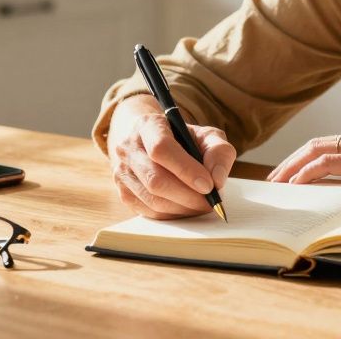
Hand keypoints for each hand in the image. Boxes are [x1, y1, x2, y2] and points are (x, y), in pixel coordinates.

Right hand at [108, 108, 236, 219]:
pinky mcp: (123, 192)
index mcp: (148, 125)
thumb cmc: (185, 140)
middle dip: (188, 195)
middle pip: (156, 179)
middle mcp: (129, 147)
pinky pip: (149, 212)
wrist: (157, 144)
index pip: (161, 148)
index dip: (186, 169)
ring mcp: (122, 171)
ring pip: (152, 199)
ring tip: (202, 205)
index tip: (209, 185)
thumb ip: (218, 151)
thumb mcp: (206, 136)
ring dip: (182, 208)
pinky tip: (186, 207)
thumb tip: (217, 179)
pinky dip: (172, 214)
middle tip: (210, 202)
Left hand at [266, 125, 340, 191]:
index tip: (288, 175)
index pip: (328, 146)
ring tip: (277, 183)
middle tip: (274, 181)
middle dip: (290, 162)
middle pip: (315, 145)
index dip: (304, 159)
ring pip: (316, 150)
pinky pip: (330, 162)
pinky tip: (296, 183)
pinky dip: (308, 172)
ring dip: (292, 166)